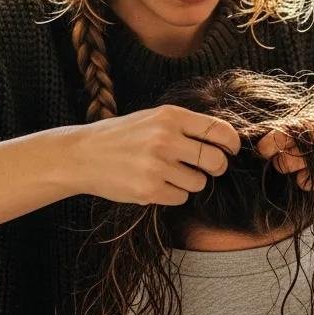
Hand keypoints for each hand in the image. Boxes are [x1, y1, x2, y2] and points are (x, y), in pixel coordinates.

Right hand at [68, 104, 240, 205]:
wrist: (82, 155)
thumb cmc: (122, 136)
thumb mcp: (152, 118)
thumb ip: (184, 126)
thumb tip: (223, 139)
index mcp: (170, 117)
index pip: (218, 130)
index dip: (231, 143)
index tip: (230, 150)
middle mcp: (165, 139)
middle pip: (215, 161)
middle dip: (216, 167)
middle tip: (207, 168)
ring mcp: (157, 166)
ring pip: (199, 182)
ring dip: (190, 182)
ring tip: (168, 173)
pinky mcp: (149, 190)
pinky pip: (181, 197)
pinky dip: (173, 194)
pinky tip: (155, 184)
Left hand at [255, 108, 313, 204]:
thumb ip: (313, 126)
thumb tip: (271, 137)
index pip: (295, 130)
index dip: (273, 141)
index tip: (262, 149)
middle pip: (296, 157)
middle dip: (283, 163)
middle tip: (285, 164)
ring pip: (308, 180)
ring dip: (302, 180)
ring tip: (313, 175)